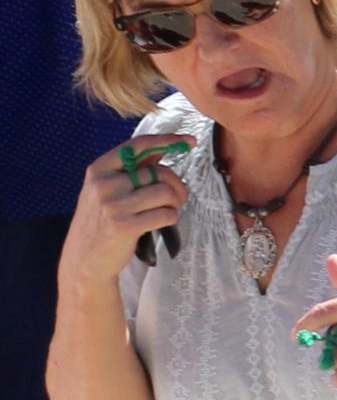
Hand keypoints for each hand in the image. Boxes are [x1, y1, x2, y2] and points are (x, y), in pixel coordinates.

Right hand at [64, 138, 190, 290]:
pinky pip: (166, 214)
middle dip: (176, 184)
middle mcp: (104, 184)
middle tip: (178, 197)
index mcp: (99, 170)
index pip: (137, 145)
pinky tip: (161, 222)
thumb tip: (164, 147)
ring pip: (165, 192)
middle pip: (158, 172)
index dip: (167, 140)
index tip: (189, 141)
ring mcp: (113, 206)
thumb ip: (131, 170)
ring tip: (169, 209)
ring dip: (175, 202)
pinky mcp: (125, 226)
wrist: (84, 259)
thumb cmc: (101, 221)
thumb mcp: (106, 190)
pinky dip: (171, 218)